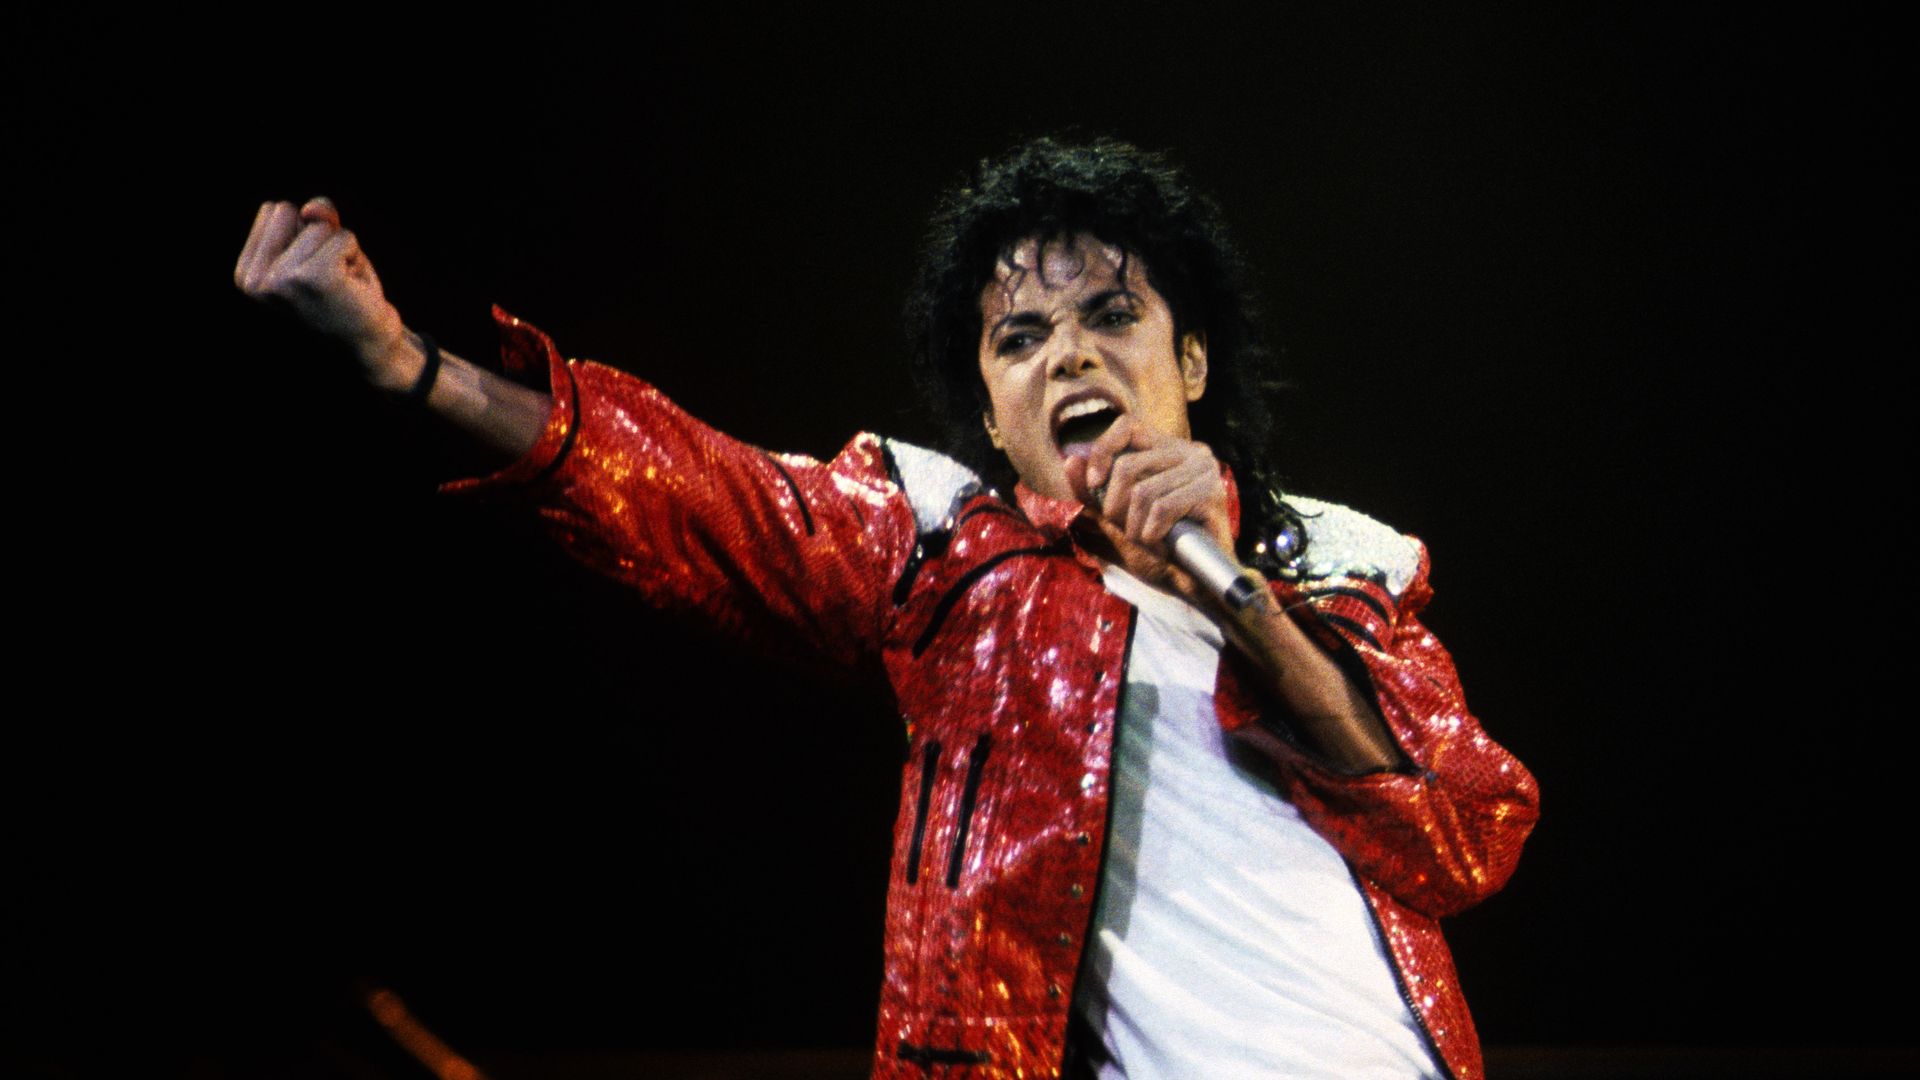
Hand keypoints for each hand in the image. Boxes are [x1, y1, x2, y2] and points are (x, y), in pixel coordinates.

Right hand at [234, 197, 410, 387]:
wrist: (369, 346)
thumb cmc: (344, 297)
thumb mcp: (321, 250)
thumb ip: (312, 220)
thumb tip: (313, 209)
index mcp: (247, 274)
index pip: (274, 211)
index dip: (303, 234)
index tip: (312, 271)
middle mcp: (257, 280)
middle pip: (290, 211)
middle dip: (319, 238)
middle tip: (330, 277)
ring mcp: (283, 279)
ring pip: (320, 226)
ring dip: (342, 251)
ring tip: (342, 285)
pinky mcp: (315, 277)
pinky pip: (344, 237)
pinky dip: (356, 257)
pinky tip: (353, 287)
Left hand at [1062, 414, 1235, 576]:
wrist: (1197, 583)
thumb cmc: (1159, 548)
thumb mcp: (1117, 518)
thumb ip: (1094, 492)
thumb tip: (1070, 460)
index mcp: (1169, 449)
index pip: (1128, 426)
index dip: (1102, 451)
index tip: (1094, 484)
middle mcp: (1191, 453)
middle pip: (1128, 465)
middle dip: (1115, 507)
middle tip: (1127, 531)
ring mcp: (1205, 472)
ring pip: (1143, 492)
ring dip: (1135, 528)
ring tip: (1148, 543)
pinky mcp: (1212, 495)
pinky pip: (1163, 509)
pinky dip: (1152, 534)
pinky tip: (1162, 546)